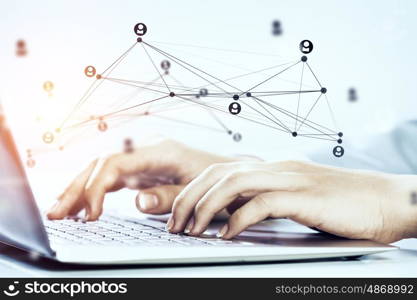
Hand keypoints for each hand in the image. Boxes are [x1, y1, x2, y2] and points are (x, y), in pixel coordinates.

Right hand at [47, 138, 238, 220]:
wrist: (228, 171)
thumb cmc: (216, 179)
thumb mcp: (197, 190)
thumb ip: (169, 196)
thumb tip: (139, 201)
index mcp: (159, 151)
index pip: (116, 163)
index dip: (97, 187)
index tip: (91, 214)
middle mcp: (146, 150)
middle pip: (101, 163)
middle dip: (77, 188)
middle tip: (57, 213)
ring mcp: (141, 159)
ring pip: (101, 169)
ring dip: (80, 189)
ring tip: (60, 211)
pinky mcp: (140, 169)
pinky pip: (110, 177)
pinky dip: (94, 191)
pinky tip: (82, 205)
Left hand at [168, 160, 416, 242]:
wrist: (387, 200)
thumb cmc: (343, 203)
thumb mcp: (297, 198)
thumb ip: (267, 201)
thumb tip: (236, 215)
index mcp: (272, 168)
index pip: (220, 170)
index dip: (194, 190)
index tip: (180, 213)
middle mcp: (276, 168)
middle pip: (218, 173)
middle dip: (190, 198)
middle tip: (175, 224)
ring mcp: (289, 179)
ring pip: (232, 184)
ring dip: (206, 208)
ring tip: (192, 230)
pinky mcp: (304, 197)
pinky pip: (261, 204)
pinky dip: (238, 219)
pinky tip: (226, 235)